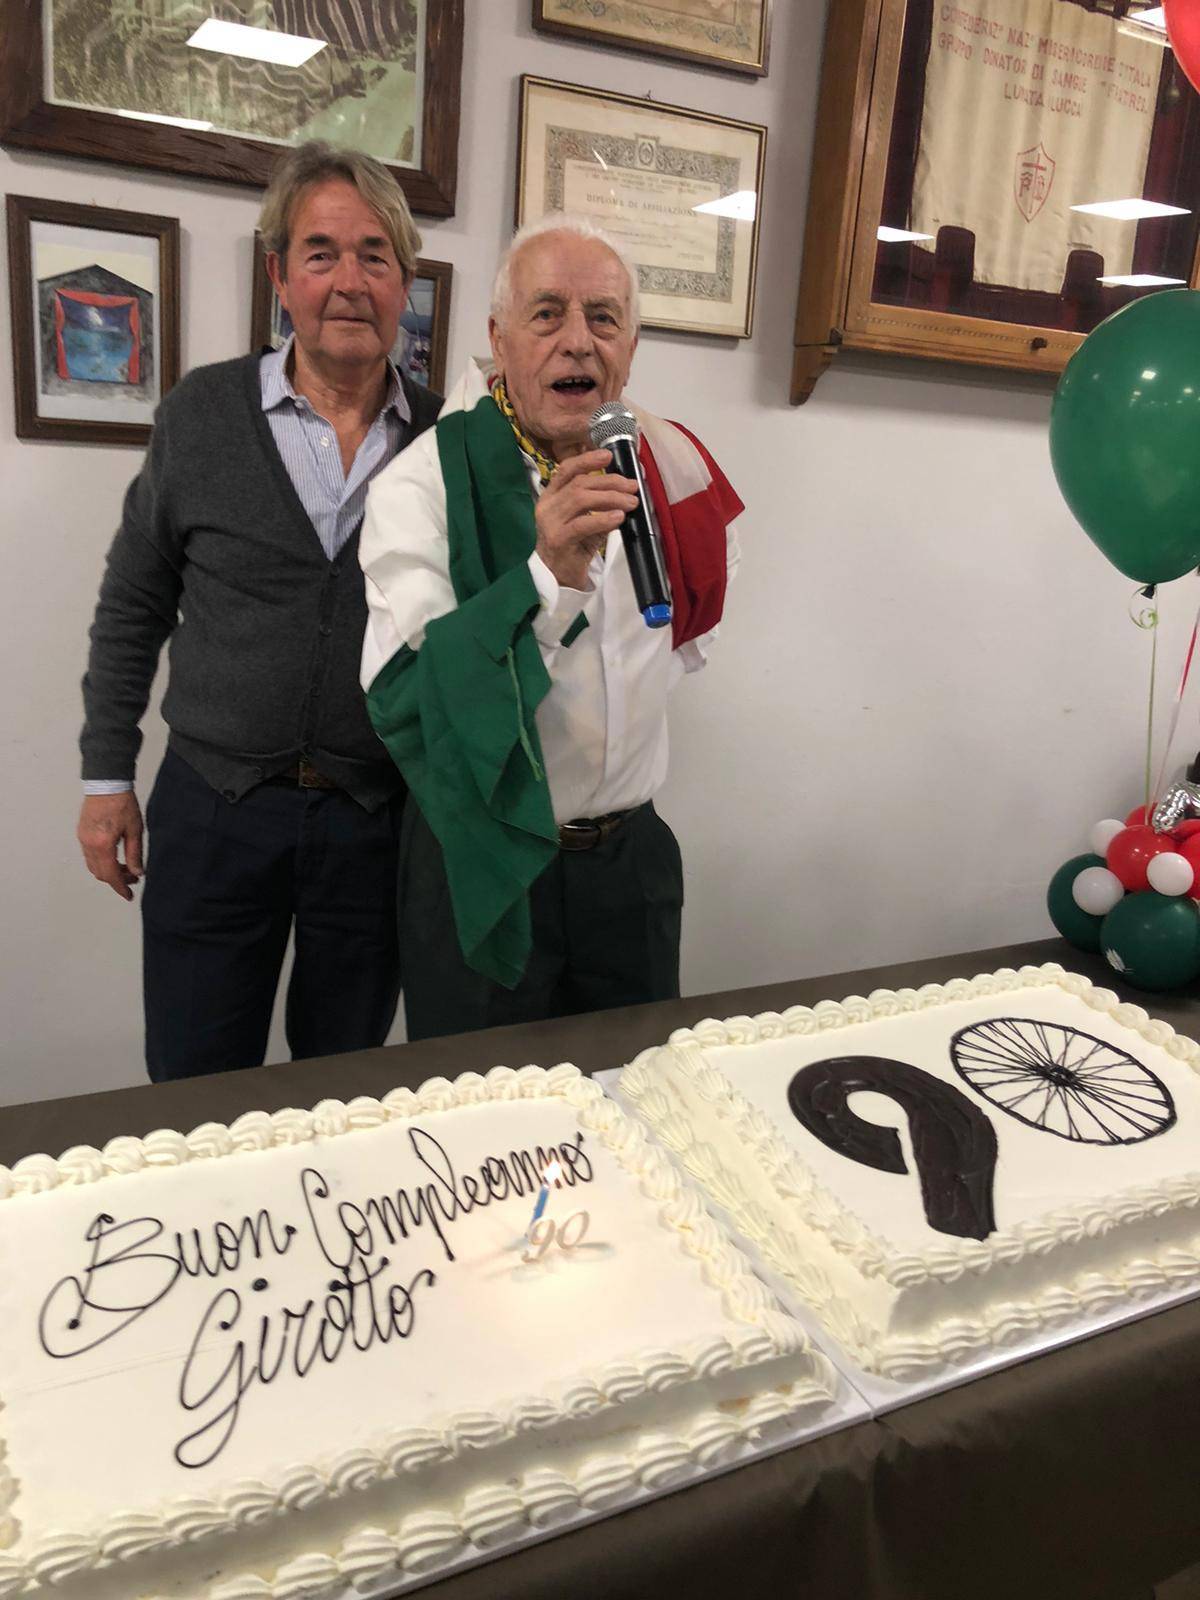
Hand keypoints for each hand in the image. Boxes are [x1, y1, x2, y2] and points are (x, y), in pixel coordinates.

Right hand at [77, 791, 143, 900]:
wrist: (107, 784)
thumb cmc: (122, 803)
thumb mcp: (135, 830)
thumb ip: (135, 854)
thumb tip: (137, 872)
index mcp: (103, 845)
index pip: (110, 875)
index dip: (120, 887)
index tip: (128, 895)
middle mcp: (89, 844)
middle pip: (100, 872)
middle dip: (116, 879)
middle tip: (133, 878)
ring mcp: (83, 838)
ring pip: (93, 865)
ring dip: (108, 870)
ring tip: (126, 867)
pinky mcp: (82, 833)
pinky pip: (89, 855)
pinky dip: (101, 861)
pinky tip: (114, 857)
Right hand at [535, 450, 638, 590]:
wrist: (557, 576)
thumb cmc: (573, 546)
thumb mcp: (587, 520)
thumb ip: (600, 505)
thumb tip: (627, 490)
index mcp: (551, 496)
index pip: (566, 470)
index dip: (587, 460)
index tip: (608, 456)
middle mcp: (548, 506)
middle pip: (580, 483)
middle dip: (610, 482)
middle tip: (632, 486)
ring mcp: (550, 522)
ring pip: (581, 499)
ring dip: (611, 498)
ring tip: (631, 502)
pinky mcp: (558, 539)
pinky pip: (583, 524)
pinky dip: (603, 519)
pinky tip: (618, 517)